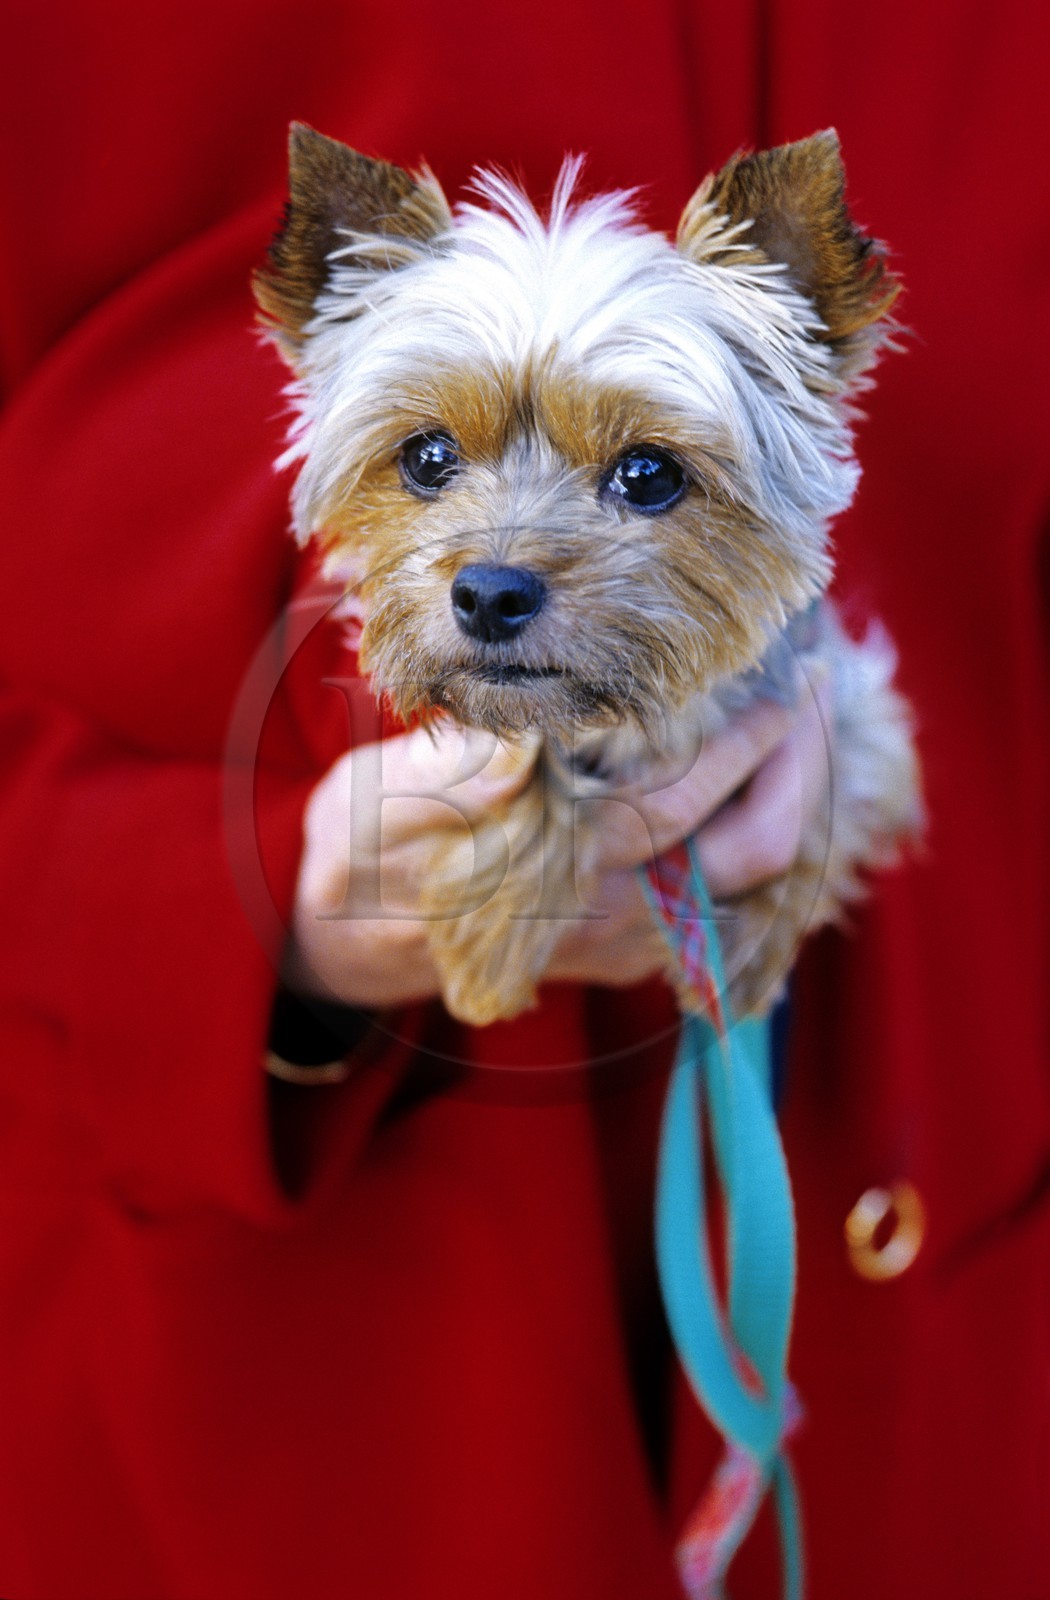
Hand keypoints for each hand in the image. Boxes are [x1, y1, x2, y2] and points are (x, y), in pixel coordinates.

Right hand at [286, 679, 831, 1008]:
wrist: (348, 934)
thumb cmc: (366, 849)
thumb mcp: (380, 803)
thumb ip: (449, 784)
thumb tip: (518, 760)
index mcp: (559, 867)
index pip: (684, 799)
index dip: (744, 739)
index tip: (780, 679)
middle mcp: (610, 915)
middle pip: (754, 854)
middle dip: (799, 771)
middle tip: (812, 692)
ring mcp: (626, 942)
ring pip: (754, 886)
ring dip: (789, 804)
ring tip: (801, 730)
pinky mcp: (628, 952)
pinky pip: (728, 906)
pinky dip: (758, 841)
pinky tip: (760, 785)